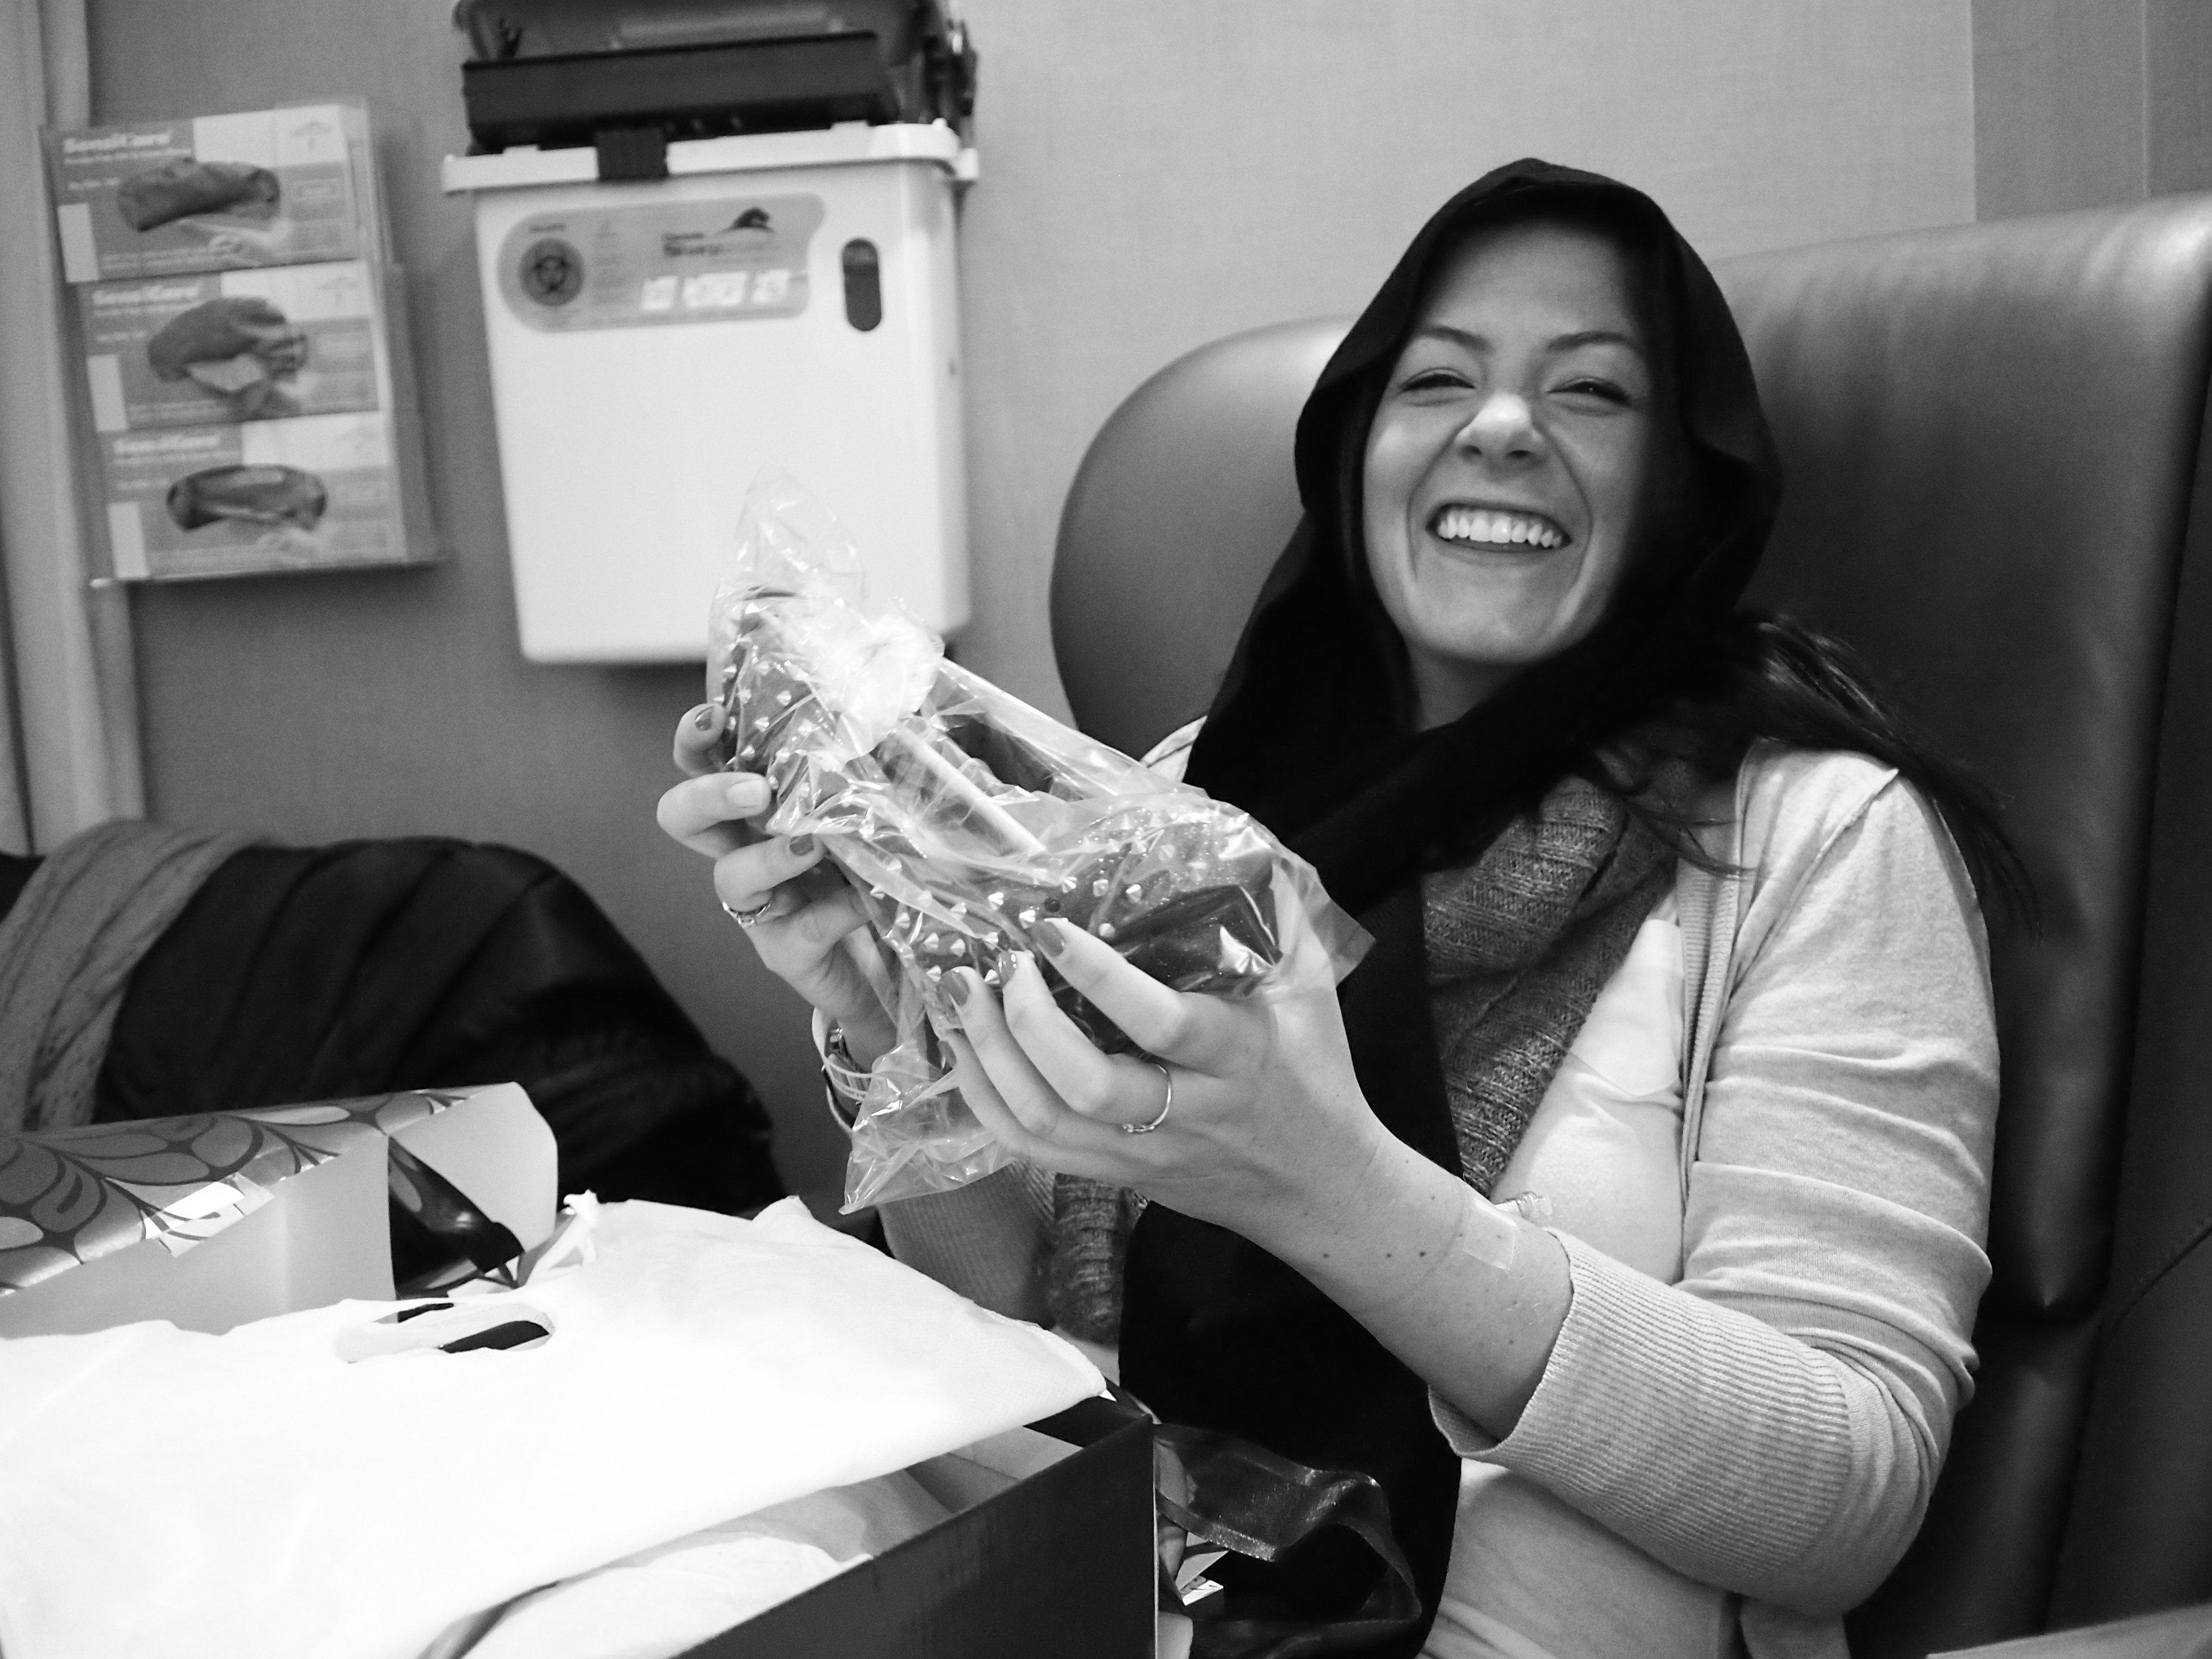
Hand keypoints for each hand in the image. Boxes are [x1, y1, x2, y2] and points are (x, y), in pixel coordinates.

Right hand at [657, 702, 896, 1060]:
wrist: (897, 969)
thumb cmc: (876, 879)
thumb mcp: (874, 816)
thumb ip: (872, 773)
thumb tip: (896, 716)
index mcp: (759, 811)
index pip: (705, 766)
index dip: (696, 741)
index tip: (713, 715)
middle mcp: (745, 853)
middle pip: (683, 817)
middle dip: (709, 795)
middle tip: (755, 790)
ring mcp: (760, 907)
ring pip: (731, 877)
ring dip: (768, 855)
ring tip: (811, 844)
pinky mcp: (787, 954)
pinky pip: (802, 928)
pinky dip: (838, 909)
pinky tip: (868, 899)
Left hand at [939, 874, 1392, 1251]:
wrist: (1316, 1185)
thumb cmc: (1312, 1073)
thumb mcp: (1309, 987)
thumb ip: (1276, 912)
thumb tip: (1232, 837)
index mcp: (1238, 1055)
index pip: (1161, 1022)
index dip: (1098, 976)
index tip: (1050, 928)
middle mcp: (1186, 1112)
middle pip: (1086, 1087)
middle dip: (1025, 1022)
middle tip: (998, 965)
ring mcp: (1142, 1152)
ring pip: (1044, 1124)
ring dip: (987, 1057)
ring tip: (959, 996)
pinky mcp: (1113, 1174)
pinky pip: (1029, 1149)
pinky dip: (984, 1098)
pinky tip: (964, 1048)